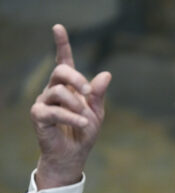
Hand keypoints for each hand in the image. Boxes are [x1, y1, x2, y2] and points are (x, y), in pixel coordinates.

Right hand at [31, 24, 111, 189]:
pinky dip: (71, 118)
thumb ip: (99, 94)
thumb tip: (106, 74)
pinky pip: (54, 111)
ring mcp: (44, 103)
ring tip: (85, 118)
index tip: (58, 27)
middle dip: (77, 78)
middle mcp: (53, 91)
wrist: (74, 154)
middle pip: (60, 72)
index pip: (63, 62)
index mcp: (68, 88)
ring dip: (77, 105)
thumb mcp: (96, 112)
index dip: (62, 45)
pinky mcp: (39, 116)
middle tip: (89, 92)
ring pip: (58, 92)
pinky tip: (83, 124)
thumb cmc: (84, 132)